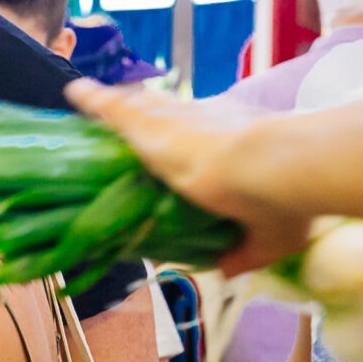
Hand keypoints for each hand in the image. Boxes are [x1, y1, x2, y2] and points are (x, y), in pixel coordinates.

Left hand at [64, 78, 311, 271]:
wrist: (278, 166)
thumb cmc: (286, 200)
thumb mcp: (269, 239)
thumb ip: (242, 254)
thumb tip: (224, 269)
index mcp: (238, 140)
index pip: (206, 134)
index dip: (188, 137)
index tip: (178, 144)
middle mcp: (206, 120)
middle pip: (168, 113)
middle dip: (148, 115)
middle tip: (126, 120)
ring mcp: (176, 119)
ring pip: (140, 106)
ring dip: (118, 105)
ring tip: (91, 99)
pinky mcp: (150, 126)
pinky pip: (114, 107)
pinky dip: (94, 101)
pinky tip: (76, 93)